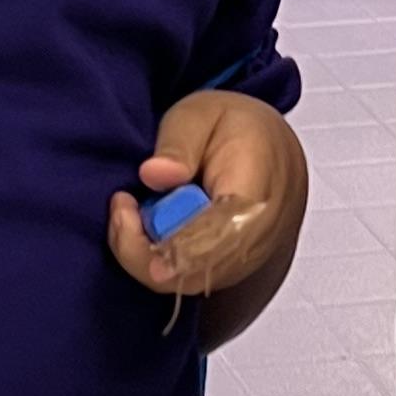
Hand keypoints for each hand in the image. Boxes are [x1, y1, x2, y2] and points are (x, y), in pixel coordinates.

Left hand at [107, 91, 308, 302]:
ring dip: (145, 254)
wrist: (273, 150)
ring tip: (132, 210)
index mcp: (253, 193)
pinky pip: (188, 279)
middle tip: (121, 206)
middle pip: (191, 271)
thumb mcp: (202, 114)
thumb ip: (179, 142)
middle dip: (140, 248)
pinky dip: (157, 258)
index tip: (126, 210)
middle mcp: (255, 238)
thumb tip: (155, 175)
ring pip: (185, 282)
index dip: (164, 244)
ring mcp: (245, 261)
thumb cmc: (235, 128)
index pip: (211, 239)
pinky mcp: (231, 270)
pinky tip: (149, 225)